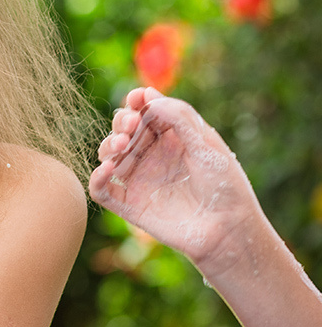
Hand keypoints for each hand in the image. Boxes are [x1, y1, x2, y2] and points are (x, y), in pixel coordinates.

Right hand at [88, 87, 259, 271]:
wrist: (229, 230)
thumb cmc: (226, 187)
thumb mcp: (207, 145)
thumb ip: (179, 118)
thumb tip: (148, 95)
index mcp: (172, 139)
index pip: (146, 113)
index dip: (137, 102)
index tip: (137, 98)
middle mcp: (152, 156)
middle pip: (123, 130)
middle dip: (121, 122)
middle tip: (129, 125)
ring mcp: (139, 180)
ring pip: (108, 156)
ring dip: (108, 145)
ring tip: (121, 145)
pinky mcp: (130, 205)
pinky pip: (102, 190)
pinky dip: (96, 178)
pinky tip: (107, 169)